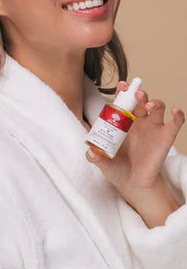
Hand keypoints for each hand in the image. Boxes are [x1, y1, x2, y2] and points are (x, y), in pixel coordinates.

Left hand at [86, 82, 184, 226]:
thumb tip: (90, 151)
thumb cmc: (116, 167)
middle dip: (138, 93)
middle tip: (135, 93)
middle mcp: (138, 120)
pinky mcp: (165, 137)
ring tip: (148, 105)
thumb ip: (95, 156)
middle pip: (139, 100)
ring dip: (154, 102)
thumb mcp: (102, 161)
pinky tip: (174, 112)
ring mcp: (152, 127)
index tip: (121, 85)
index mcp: (121, 121)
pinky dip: (178, 116)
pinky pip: (175, 123)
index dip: (123, 91)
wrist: (133, 183)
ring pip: (156, 107)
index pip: (122, 101)